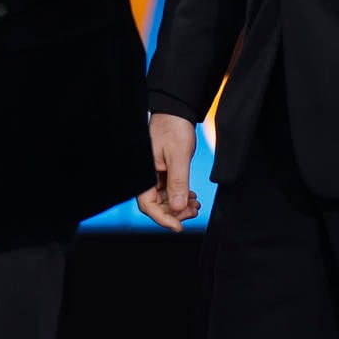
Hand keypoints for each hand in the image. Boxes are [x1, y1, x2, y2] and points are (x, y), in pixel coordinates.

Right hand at [135, 113, 201, 230]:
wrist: (175, 111)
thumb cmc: (173, 128)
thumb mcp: (178, 156)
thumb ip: (177, 182)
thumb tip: (177, 208)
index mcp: (143, 173)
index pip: (148, 205)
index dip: (163, 218)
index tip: (179, 227)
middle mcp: (145, 176)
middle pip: (156, 206)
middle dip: (175, 212)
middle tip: (194, 211)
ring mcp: (153, 175)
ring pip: (164, 200)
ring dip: (179, 206)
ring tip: (196, 204)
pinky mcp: (161, 172)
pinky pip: (168, 191)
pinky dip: (180, 197)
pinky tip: (192, 197)